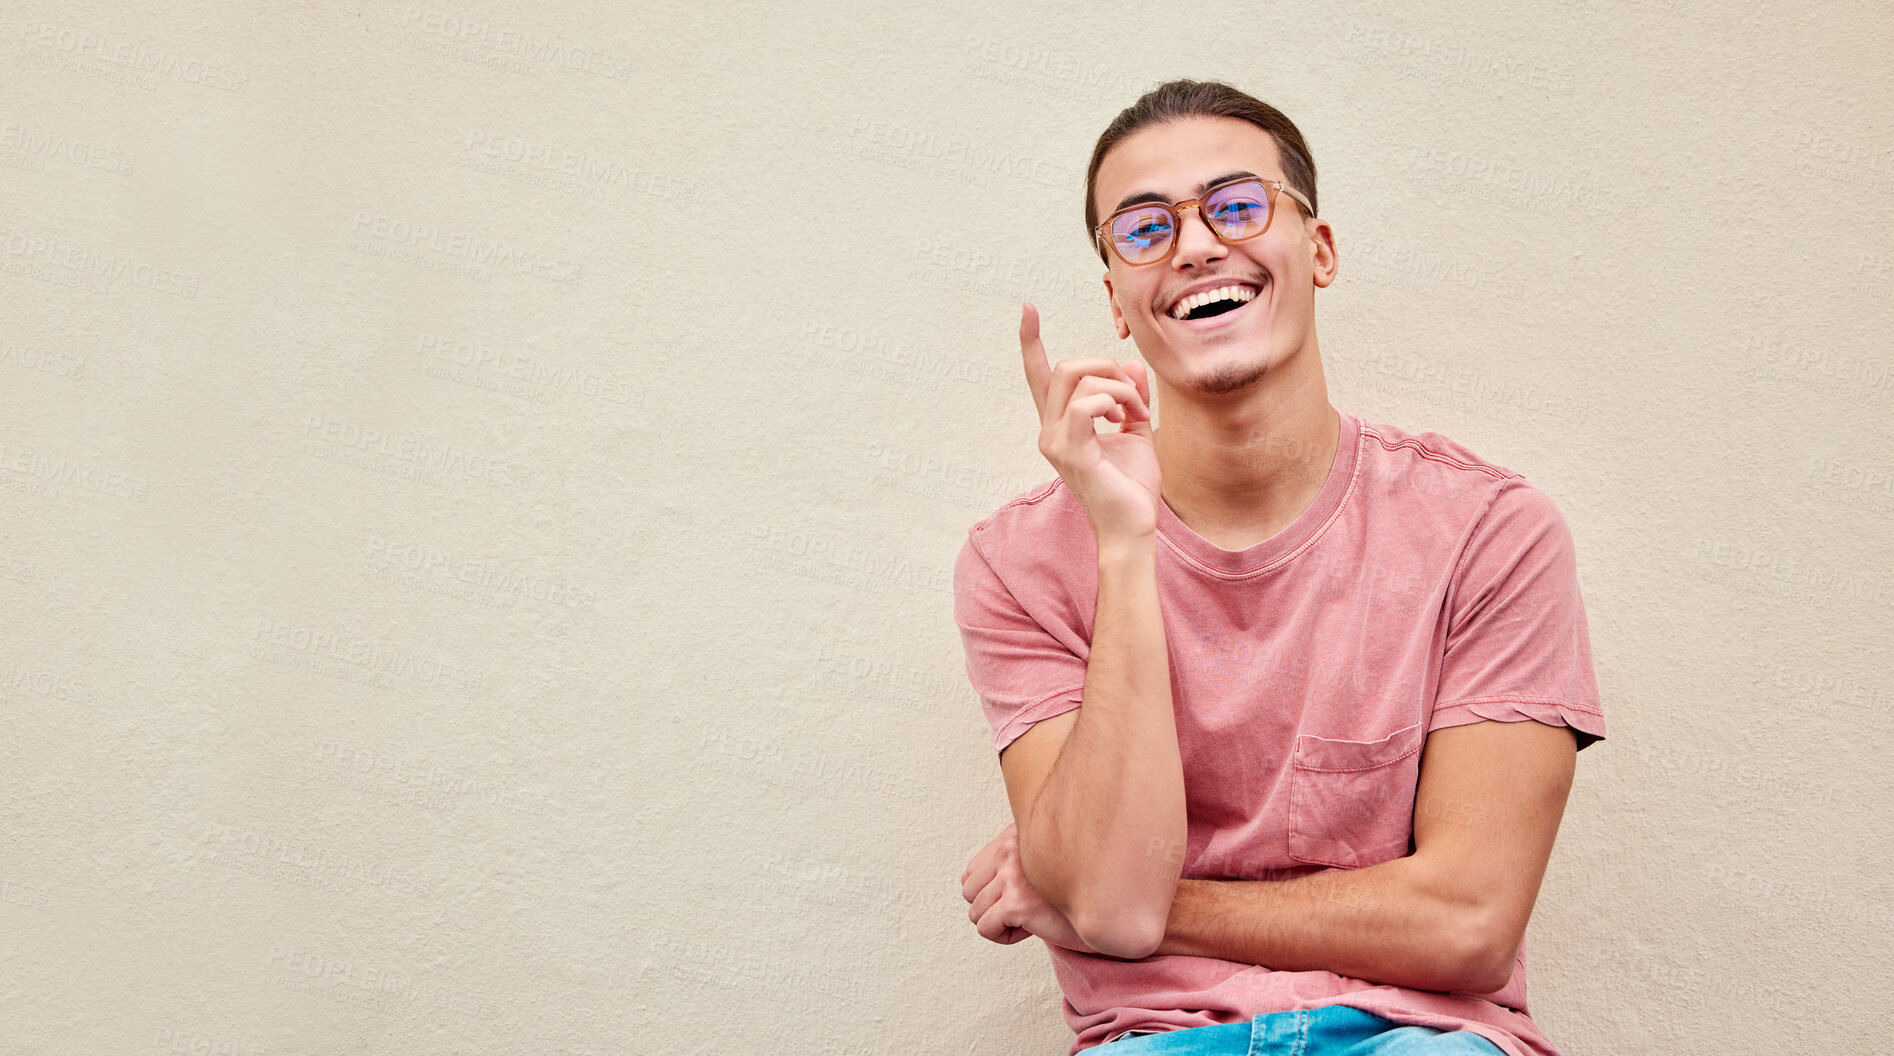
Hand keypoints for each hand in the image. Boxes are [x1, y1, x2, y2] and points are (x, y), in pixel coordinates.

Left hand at [960, 821, 1101, 954]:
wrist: (1108, 912)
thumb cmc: (1073, 892)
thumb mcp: (1037, 866)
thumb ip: (1004, 863)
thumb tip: (963, 880)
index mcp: (1015, 835)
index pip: (973, 869)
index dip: (993, 891)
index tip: (1021, 895)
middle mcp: (1011, 848)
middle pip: (969, 891)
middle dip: (993, 907)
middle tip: (1025, 910)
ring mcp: (1013, 874)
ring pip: (975, 912)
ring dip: (1001, 923)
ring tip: (1030, 918)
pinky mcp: (1017, 902)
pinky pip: (986, 928)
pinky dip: (1004, 936)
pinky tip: (1030, 929)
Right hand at [1020, 302, 1160, 541]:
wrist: (1133, 525)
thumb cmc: (1132, 486)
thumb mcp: (1137, 431)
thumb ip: (1130, 397)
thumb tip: (1129, 363)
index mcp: (1061, 424)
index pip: (1039, 376)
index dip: (1032, 341)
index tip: (1027, 309)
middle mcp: (1050, 430)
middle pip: (1067, 367)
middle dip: (1107, 368)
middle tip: (1134, 397)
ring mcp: (1056, 440)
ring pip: (1078, 378)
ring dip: (1118, 386)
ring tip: (1136, 414)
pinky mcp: (1070, 450)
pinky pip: (1087, 403)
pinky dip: (1115, 401)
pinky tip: (1128, 420)